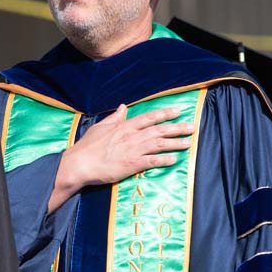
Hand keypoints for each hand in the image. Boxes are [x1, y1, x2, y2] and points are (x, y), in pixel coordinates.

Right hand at [49, 104, 193, 211]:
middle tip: (192, 127)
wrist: (80, 164)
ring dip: (175, 143)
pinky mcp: (132, 164)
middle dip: (177, 127)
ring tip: (188, 143)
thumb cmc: (87, 147)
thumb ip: (114, 117)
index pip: (149, 117)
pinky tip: (174, 159)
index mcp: (124, 126)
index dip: (165, 114)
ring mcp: (133, 150)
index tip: (177, 111)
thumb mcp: (100, 127)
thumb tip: (122, 107)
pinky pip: (152, 161)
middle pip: (159, 129)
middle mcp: (132, 136)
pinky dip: (164, 160)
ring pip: (159, 144)